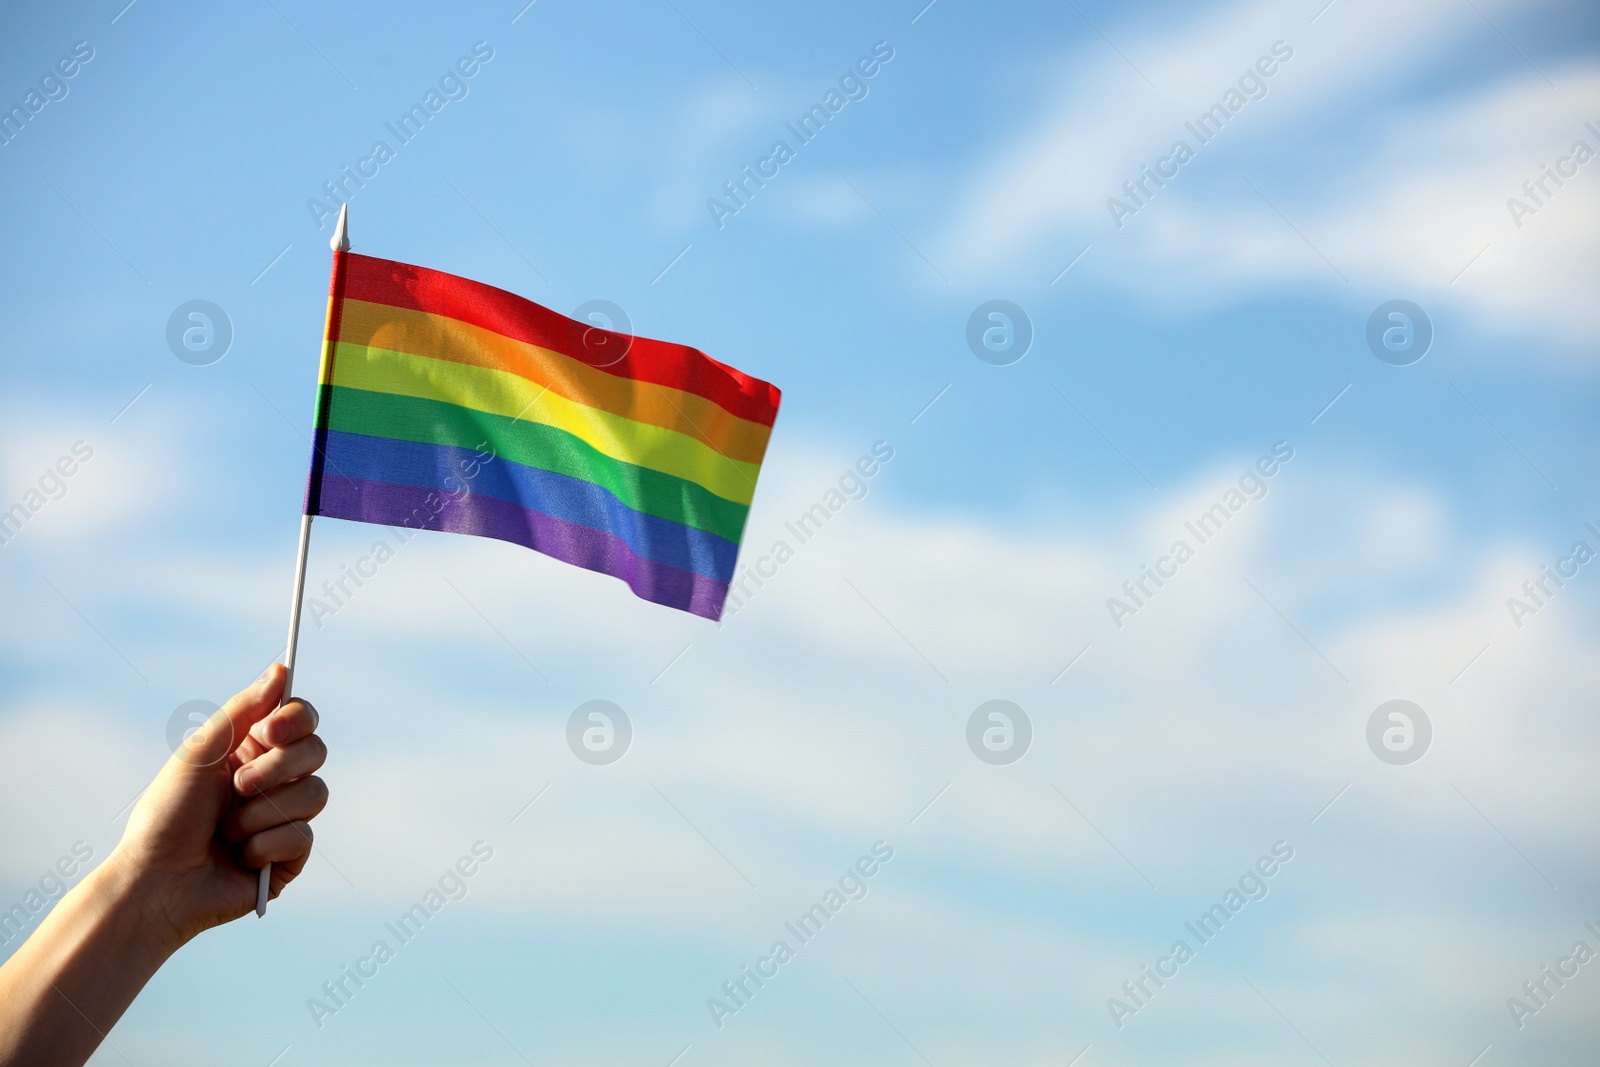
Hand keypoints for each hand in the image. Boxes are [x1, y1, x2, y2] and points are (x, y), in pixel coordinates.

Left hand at [115, 663, 328, 945]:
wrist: (155, 882)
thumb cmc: (168, 815)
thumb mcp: (202, 753)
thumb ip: (244, 708)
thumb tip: (282, 668)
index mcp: (252, 751)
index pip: (301, 720)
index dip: (294, 720)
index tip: (268, 731)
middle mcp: (274, 781)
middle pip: (316, 751)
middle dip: (277, 769)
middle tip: (238, 786)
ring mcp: (285, 819)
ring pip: (315, 794)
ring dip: (264, 811)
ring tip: (229, 831)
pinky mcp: (290, 857)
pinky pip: (303, 836)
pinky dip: (265, 845)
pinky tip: (239, 857)